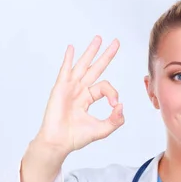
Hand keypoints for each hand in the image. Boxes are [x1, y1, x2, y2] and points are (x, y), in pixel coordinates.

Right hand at [34, 35, 123, 156]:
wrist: (59, 142)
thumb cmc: (76, 137)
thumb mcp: (102, 129)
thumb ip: (115, 120)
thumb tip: (121, 106)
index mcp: (88, 98)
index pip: (105, 87)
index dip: (113, 93)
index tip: (114, 105)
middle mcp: (79, 90)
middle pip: (95, 68)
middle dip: (106, 56)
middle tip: (116, 42)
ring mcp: (69, 88)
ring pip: (82, 66)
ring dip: (90, 52)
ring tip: (99, 39)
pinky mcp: (60, 89)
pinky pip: (65, 71)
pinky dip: (68, 59)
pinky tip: (71, 48)